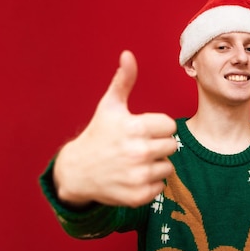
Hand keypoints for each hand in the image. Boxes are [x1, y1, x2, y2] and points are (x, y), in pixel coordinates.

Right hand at [53, 50, 176, 207]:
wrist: (77, 171)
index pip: (170, 126)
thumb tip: (128, 54)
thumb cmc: (98, 134)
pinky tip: (133, 177)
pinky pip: (161, 186)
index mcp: (135, 128)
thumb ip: (124, 80)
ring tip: (135, 162)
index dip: (157, 127)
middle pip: (172, 146)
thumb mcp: (110, 106)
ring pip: (168, 167)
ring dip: (156, 164)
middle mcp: (138, 152)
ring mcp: (138, 176)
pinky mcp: (138, 196)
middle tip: (138, 146)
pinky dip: (150, 183)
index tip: (141, 129)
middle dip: (158, 145)